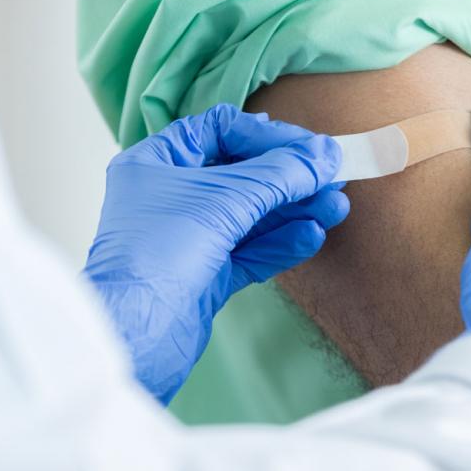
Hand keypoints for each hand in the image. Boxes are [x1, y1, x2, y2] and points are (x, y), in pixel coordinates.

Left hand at [84, 104, 348, 402]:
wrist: (134, 339)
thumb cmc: (157, 256)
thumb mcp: (223, 200)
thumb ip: (278, 175)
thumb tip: (323, 155)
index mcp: (156, 163)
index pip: (219, 131)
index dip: (266, 136)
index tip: (308, 147)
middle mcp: (170, 196)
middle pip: (241, 174)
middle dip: (289, 177)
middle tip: (333, 178)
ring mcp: (188, 238)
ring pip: (250, 215)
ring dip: (294, 210)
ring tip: (336, 207)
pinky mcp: (204, 276)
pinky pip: (250, 250)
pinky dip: (281, 243)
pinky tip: (312, 235)